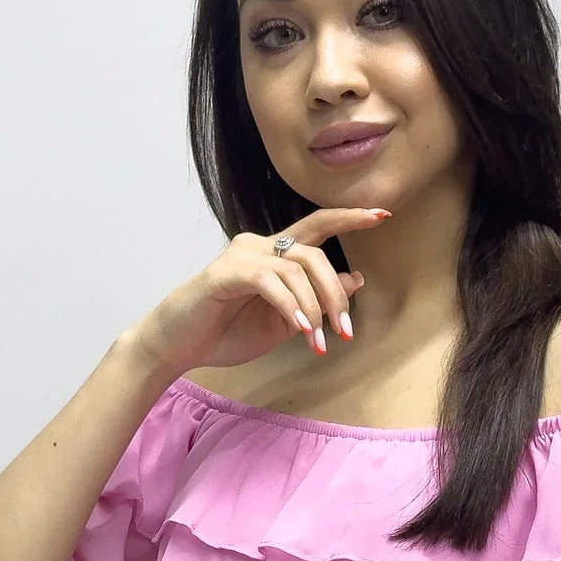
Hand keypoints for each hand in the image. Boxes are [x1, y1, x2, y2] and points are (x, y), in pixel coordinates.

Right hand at [126, 204, 391, 380]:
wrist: (177, 346)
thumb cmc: (226, 333)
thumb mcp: (286, 321)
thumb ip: (317, 299)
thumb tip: (357, 279)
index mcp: (274, 255)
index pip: (317, 226)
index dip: (349, 217)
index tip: (382, 214)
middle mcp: (259, 246)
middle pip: (314, 252)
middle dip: (336, 293)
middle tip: (344, 331)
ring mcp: (241, 255)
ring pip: (296, 268)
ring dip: (316, 308)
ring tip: (319, 342)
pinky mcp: (225, 272)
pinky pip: (270, 283)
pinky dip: (291, 306)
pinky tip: (301, 329)